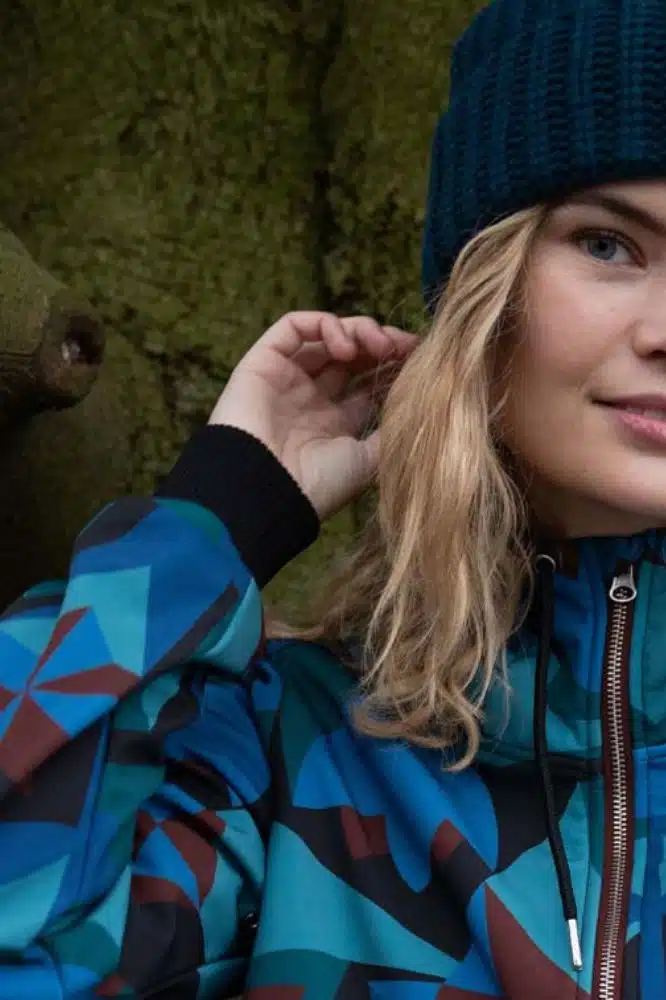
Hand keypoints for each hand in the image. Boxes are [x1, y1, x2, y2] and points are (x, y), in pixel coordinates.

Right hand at [208, 311, 418, 520]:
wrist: (266, 489)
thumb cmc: (318, 483)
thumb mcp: (368, 461)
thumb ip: (390, 430)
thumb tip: (417, 403)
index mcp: (334, 424)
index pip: (368, 382)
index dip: (394, 366)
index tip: (420, 359)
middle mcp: (311, 399)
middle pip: (352, 356)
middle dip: (381, 344)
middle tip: (404, 347)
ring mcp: (287, 378)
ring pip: (326, 336)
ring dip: (359, 331)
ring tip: (379, 345)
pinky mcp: (264, 361)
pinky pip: (293, 327)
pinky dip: (324, 325)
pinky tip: (346, 345)